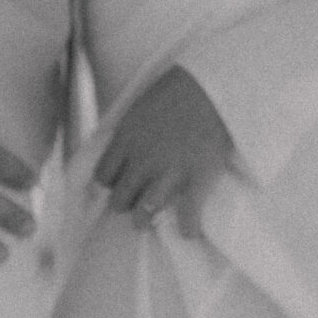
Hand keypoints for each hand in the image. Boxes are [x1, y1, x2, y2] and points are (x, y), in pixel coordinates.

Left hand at [92, 67, 234, 240]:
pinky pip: (188, 216)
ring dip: (145, 220)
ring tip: (150, 220)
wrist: (213, 85)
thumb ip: (129, 131)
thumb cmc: (178, 89)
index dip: (111, 182)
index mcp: (125, 139)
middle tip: (136, 201)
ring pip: (144, 213)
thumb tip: (125, 147)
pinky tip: (189, 231)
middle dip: (125, 204)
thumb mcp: (140, 107)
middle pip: (120, 199)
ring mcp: (168, 172)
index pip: (103, 176)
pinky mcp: (197, 178)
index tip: (121, 181)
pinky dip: (188, 227)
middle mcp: (141, 160)